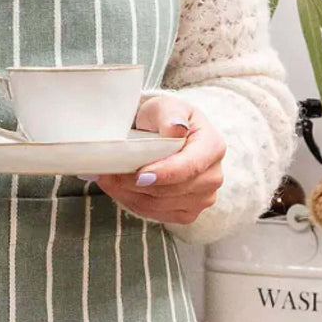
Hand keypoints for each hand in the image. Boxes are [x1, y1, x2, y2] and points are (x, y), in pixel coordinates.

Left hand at [81, 92, 224, 225]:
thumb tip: (176, 128)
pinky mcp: (188, 213)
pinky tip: (121, 188)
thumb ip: (170, 115)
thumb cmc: (165, 118)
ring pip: (160, 205)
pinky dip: (134, 203)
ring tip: (110, 178)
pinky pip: (156, 215)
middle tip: (108, 172)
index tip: (139, 175)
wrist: (165, 134)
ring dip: (129, 194)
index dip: (164, 173)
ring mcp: (202, 198)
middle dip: (136, 184)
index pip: (190, 166)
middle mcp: (213, 176)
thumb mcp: (166, 107)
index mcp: (213, 147)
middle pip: (172, 190)